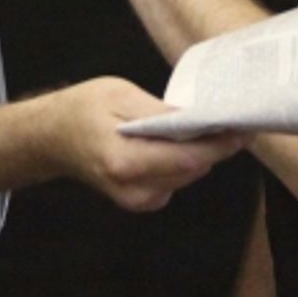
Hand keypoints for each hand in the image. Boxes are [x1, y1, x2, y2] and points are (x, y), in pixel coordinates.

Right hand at [48, 77, 242, 212]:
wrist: (52, 138)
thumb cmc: (82, 109)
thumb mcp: (119, 95)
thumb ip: (160, 113)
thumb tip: (199, 119)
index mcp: (126, 162)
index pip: (190, 158)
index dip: (222, 143)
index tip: (245, 125)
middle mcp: (136, 189)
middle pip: (194, 168)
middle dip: (214, 144)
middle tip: (230, 116)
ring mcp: (139, 200)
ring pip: (189, 175)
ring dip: (200, 152)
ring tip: (206, 125)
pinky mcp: (143, 201)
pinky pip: (177, 179)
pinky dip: (184, 160)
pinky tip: (178, 142)